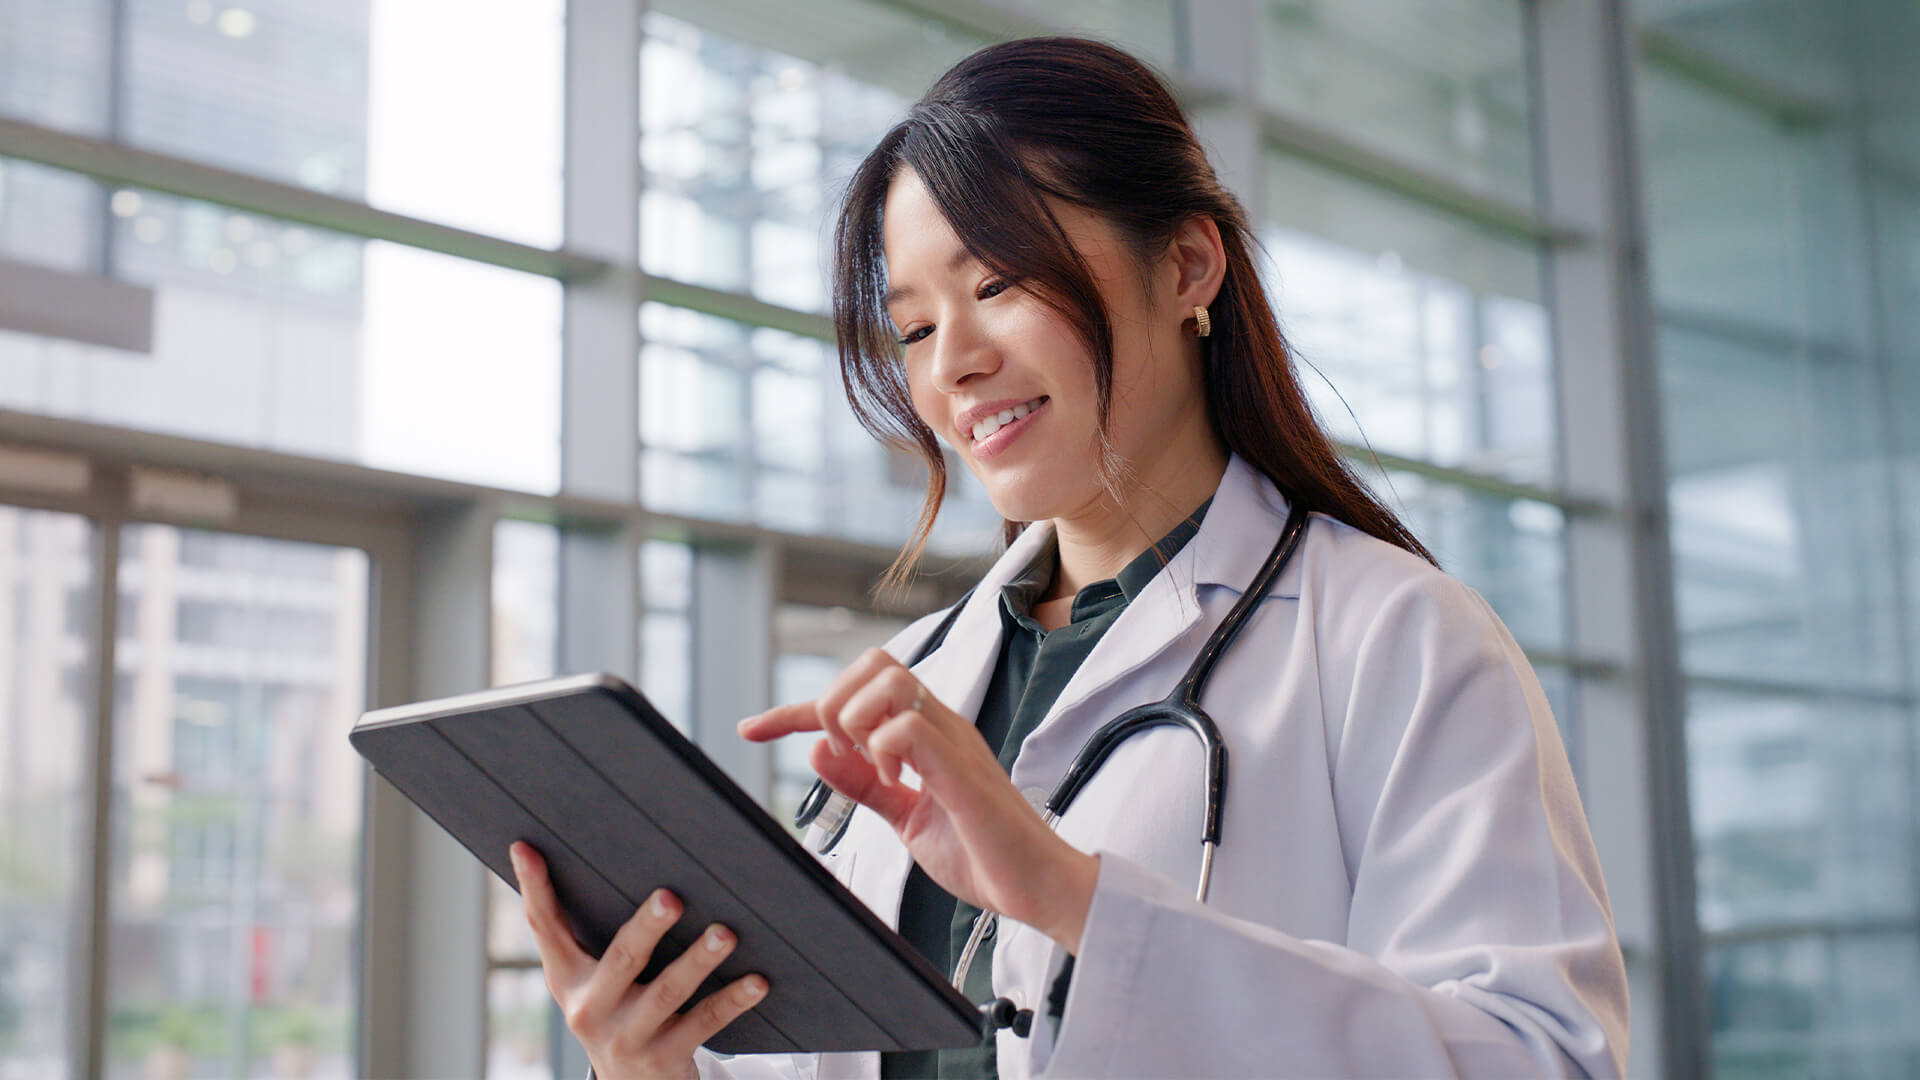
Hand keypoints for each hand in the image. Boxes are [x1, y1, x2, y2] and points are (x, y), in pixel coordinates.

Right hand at [510, 841, 767, 1079]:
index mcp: (569, 979)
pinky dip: (733, 999)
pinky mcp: (665, 1058)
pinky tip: (757, 980)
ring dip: (699, 960)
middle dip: (647, 928)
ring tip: (726, 934)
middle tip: (671, 898)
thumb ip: (585, 932)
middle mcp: (592, 1008)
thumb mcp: (590, 979)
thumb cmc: (615, 1012)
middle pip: (621, 959)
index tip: (528, 847)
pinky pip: (705, 1022)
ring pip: (668, 992)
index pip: (545, 927)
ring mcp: (629, 1037)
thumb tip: (585, 857)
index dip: (534, 887)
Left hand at [738, 648, 1099, 952]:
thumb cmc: (983, 853)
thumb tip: (819, 752)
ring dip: (855, 720)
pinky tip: (895, 784)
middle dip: (830, 702)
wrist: (1037, 887)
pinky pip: (907, 728)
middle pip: (873, 661)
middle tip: (839, 755)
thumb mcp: (905, 819)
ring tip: (870, 770)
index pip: (856, 692)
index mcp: (926, 735)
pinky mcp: (961, 769)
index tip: (752, 729)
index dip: (794, 709)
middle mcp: (939, 725)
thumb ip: (865, 787)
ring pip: (886, 679)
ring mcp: (952, 741)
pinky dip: (882, 752)